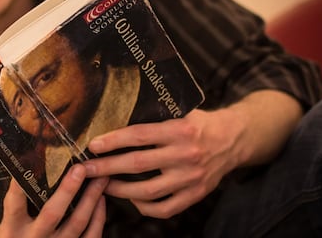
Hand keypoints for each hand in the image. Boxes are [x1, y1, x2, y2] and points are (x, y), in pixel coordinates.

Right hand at [0, 164, 107, 237]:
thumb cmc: (21, 237)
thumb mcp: (12, 226)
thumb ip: (20, 204)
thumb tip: (30, 168)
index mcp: (13, 229)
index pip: (14, 204)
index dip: (19, 185)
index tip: (28, 162)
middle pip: (52, 213)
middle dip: (67, 190)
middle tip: (79, 168)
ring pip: (77, 223)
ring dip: (90, 198)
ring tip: (100, 178)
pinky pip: (91, 236)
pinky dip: (98, 218)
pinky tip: (101, 201)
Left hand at [83, 108, 242, 218]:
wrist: (234, 139)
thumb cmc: (200, 123)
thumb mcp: (180, 112)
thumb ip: (154, 118)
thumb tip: (114, 119)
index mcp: (179, 130)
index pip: (139, 135)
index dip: (113, 141)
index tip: (92, 145)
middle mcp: (185, 155)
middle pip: (138, 164)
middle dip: (107, 167)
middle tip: (86, 169)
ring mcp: (191, 178)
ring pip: (148, 191)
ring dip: (120, 190)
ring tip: (103, 185)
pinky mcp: (196, 194)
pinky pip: (165, 208)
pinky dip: (145, 207)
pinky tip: (132, 199)